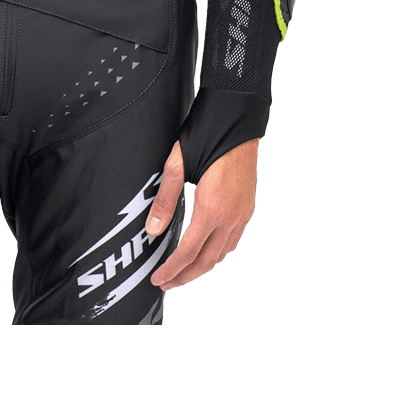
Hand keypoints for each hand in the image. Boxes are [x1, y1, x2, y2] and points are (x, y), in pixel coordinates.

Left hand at [144, 138, 257, 290]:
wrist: (237, 117)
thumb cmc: (207, 135)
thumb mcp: (176, 165)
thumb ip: (164, 200)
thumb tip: (153, 231)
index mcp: (213, 208)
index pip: (189, 252)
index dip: (172, 270)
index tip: (158, 279)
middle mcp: (232, 216)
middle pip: (208, 260)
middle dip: (186, 276)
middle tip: (167, 283)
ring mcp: (243, 212)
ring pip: (223, 253)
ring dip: (203, 267)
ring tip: (183, 271)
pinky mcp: (248, 206)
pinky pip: (234, 240)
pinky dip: (218, 252)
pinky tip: (206, 250)